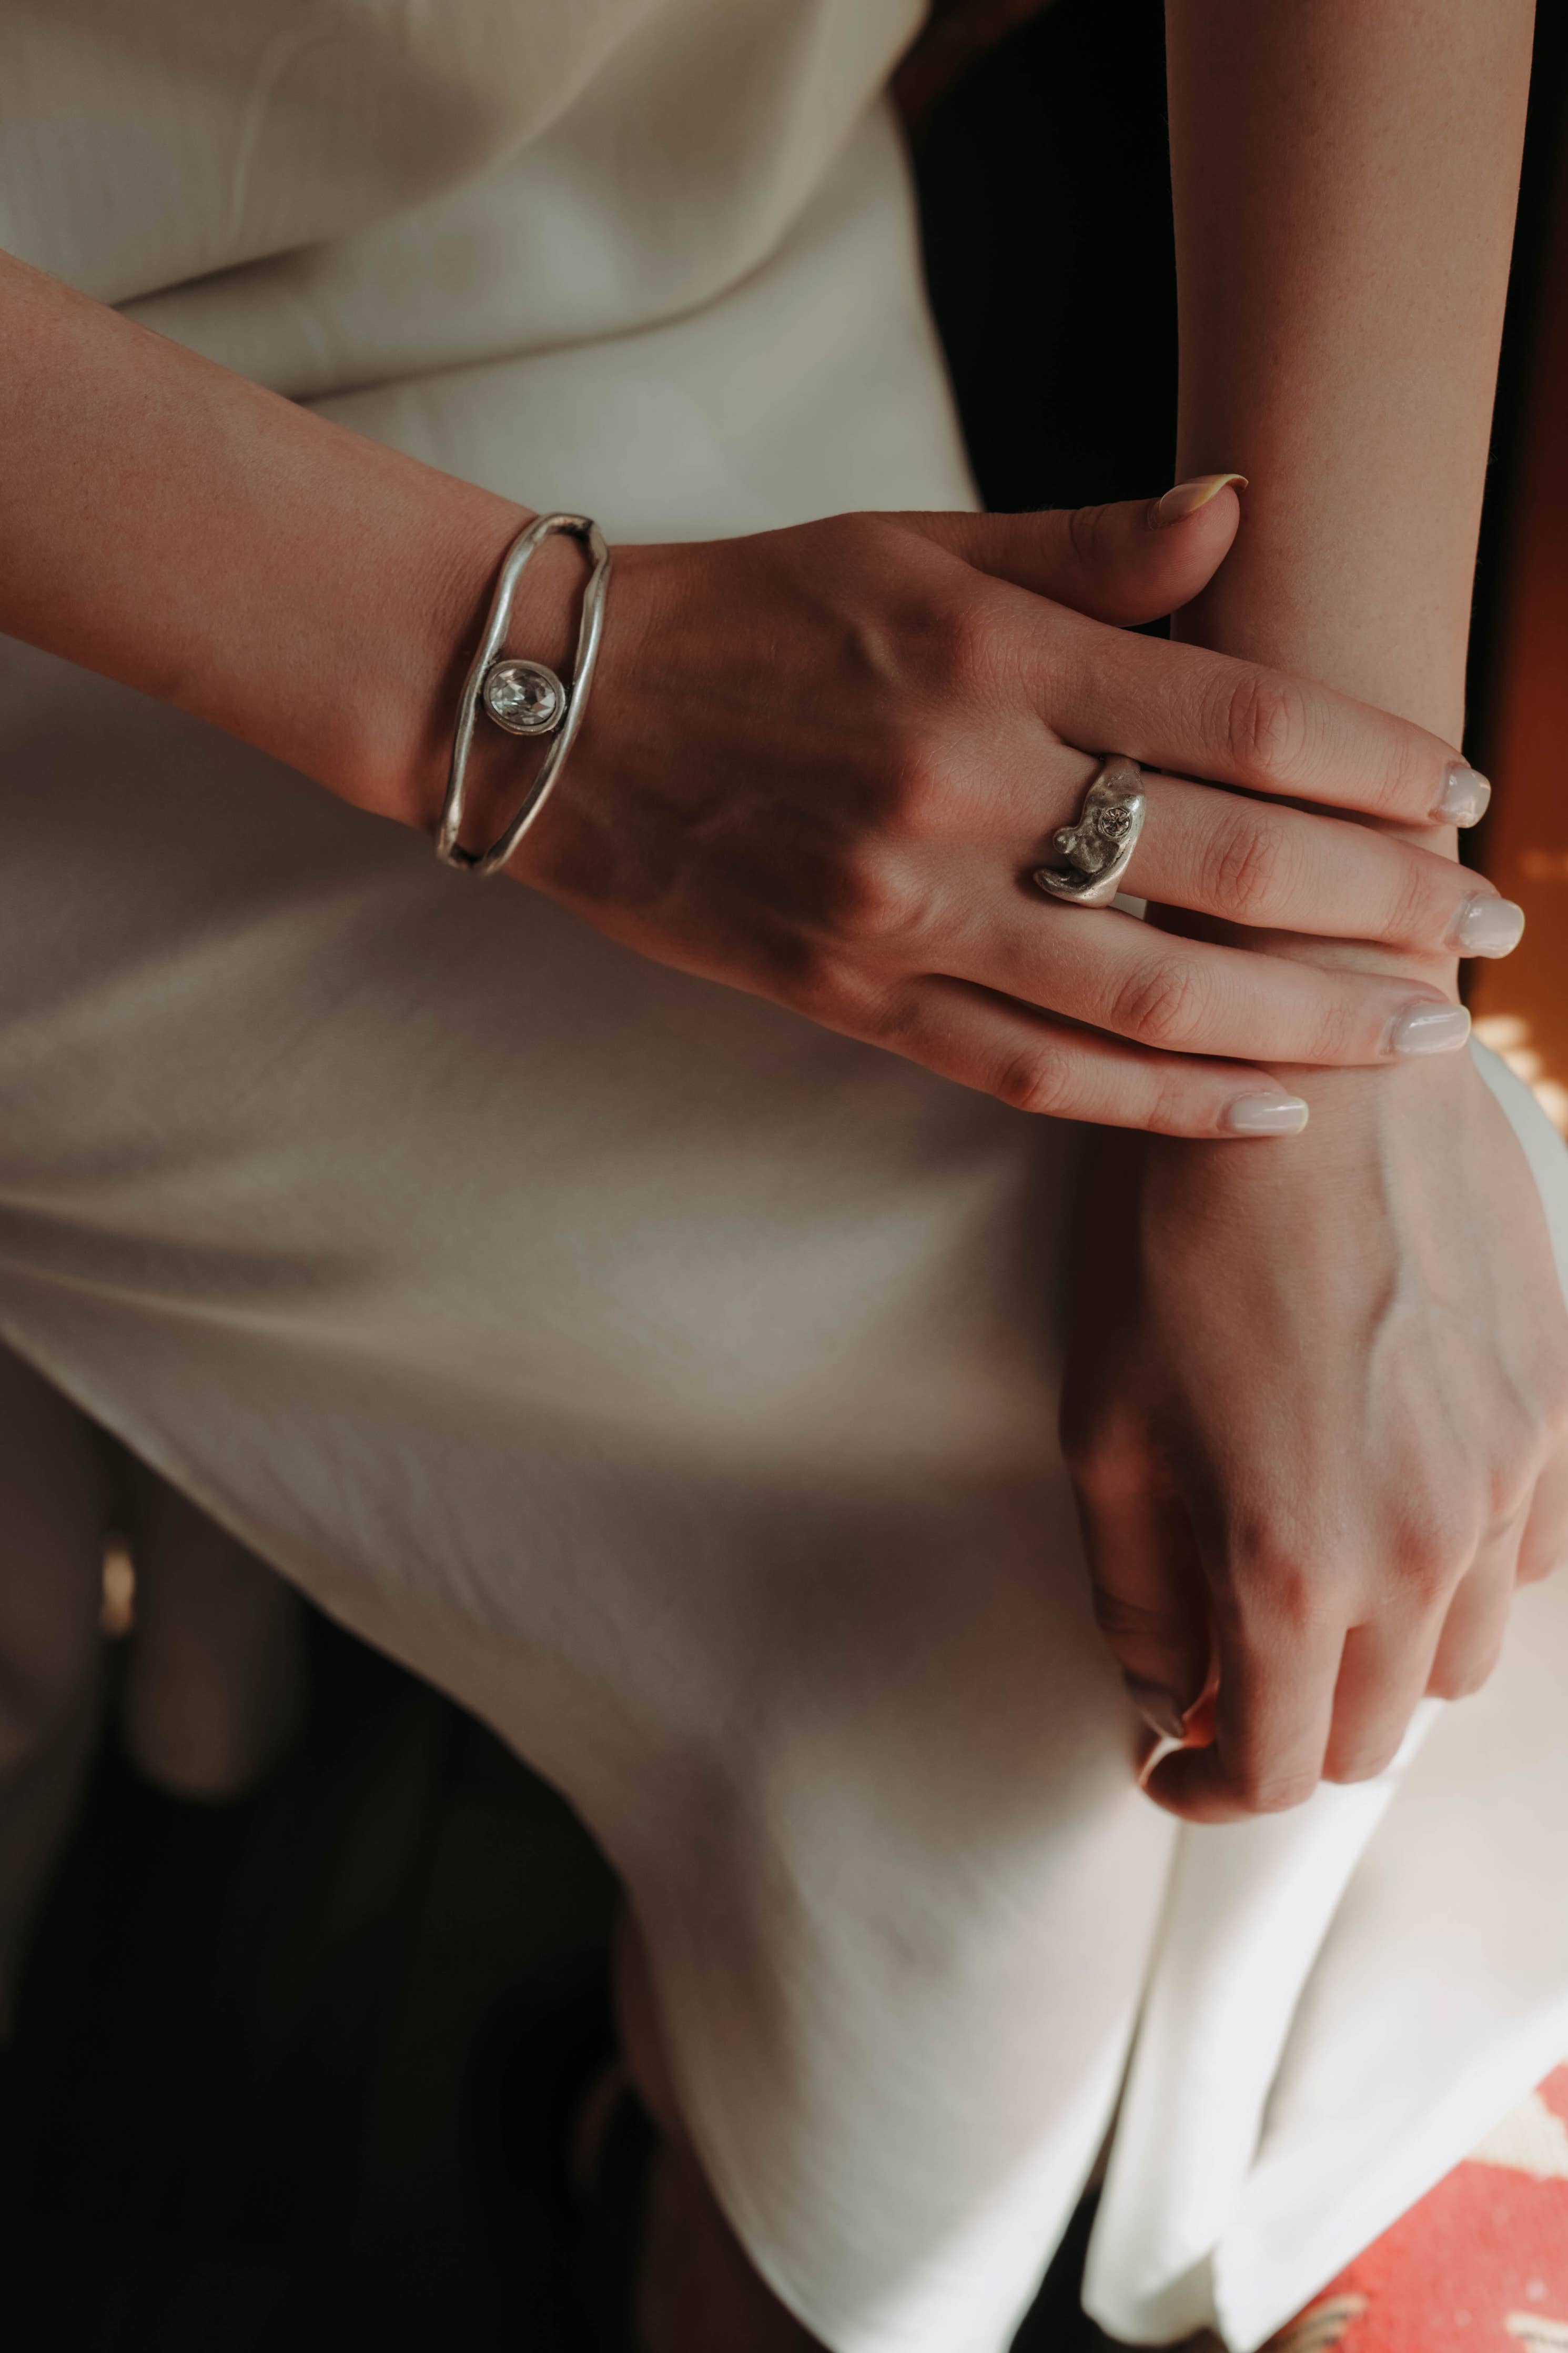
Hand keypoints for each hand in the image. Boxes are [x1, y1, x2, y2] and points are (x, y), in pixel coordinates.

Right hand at [476, 488, 1515, 1136]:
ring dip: (1305, 1023)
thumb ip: (1091, 545)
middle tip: (1481, 937)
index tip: (1463, 802)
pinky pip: (1038, 1070)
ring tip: (1417, 1040)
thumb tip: (1248, 513)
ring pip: (1149, 993)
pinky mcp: (856, 997)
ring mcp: (905, 909)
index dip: (1373, 765)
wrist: (560, 716)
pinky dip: (1162, 1103)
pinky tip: (1267, 1111)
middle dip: (1378, 905)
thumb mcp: (915, 542)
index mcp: (988, 653)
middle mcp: (960, 785)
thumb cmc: (753, 611)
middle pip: (1223, 864)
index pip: (1237, 715)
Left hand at [1062, 1050, 1567, 1817]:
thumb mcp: (1106, 1421)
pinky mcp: (1555, 1410)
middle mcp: (1424, 1548)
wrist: (1314, 1072)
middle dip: (1291, 1730)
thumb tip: (1161, 1696)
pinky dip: (1467, 1575)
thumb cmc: (1175, 1234)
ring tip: (1313, 1593)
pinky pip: (1535, 1554)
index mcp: (1295, 1567)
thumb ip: (1137, 1590)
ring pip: (1464, 1654)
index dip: (1211, 1790)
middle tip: (1225, 1679)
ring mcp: (1508, 1481)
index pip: (1276, 1768)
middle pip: (1373, 1732)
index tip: (1169, 1767)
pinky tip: (1401, 1514)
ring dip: (1381, 1659)